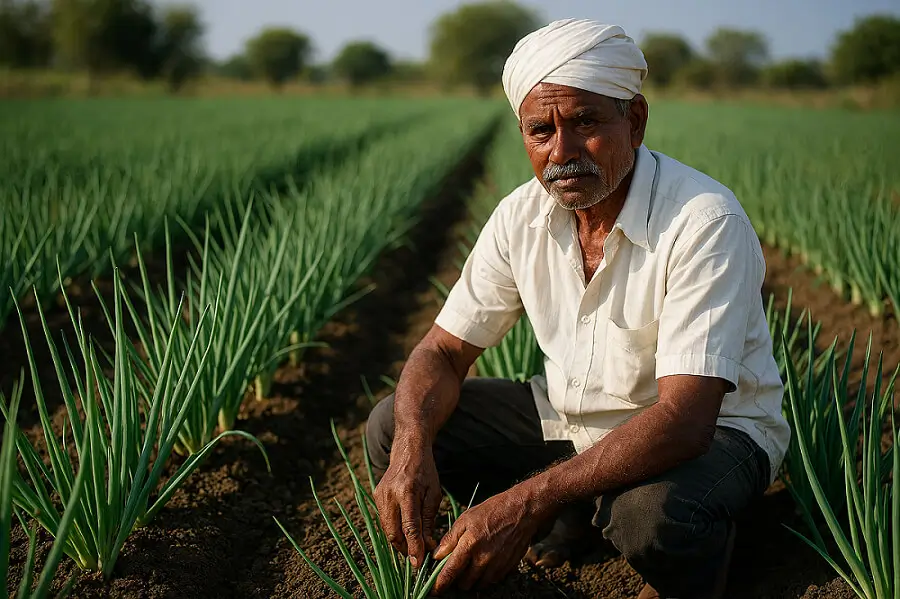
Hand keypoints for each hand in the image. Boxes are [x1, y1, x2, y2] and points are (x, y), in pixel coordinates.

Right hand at [373, 439, 441, 567]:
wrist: (408, 449)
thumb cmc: (426, 472)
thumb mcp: (434, 494)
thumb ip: (429, 520)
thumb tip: (428, 545)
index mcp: (407, 492)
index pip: (409, 527)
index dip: (414, 547)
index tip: (419, 564)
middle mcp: (390, 494)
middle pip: (393, 532)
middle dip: (405, 549)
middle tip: (417, 558)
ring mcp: (380, 495)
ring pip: (387, 529)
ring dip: (399, 541)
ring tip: (413, 548)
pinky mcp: (376, 496)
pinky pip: (385, 520)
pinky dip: (394, 530)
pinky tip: (405, 534)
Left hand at [431, 485, 548, 593]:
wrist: (521, 511)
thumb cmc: (492, 511)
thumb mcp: (465, 519)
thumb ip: (450, 539)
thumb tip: (437, 556)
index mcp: (469, 545)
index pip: (450, 572)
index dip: (440, 584)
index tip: (435, 590)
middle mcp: (483, 559)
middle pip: (464, 583)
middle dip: (458, 580)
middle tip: (457, 569)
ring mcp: (497, 565)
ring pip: (479, 584)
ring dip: (472, 580)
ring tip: (472, 565)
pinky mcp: (508, 567)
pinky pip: (493, 580)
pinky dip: (486, 576)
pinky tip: (486, 563)